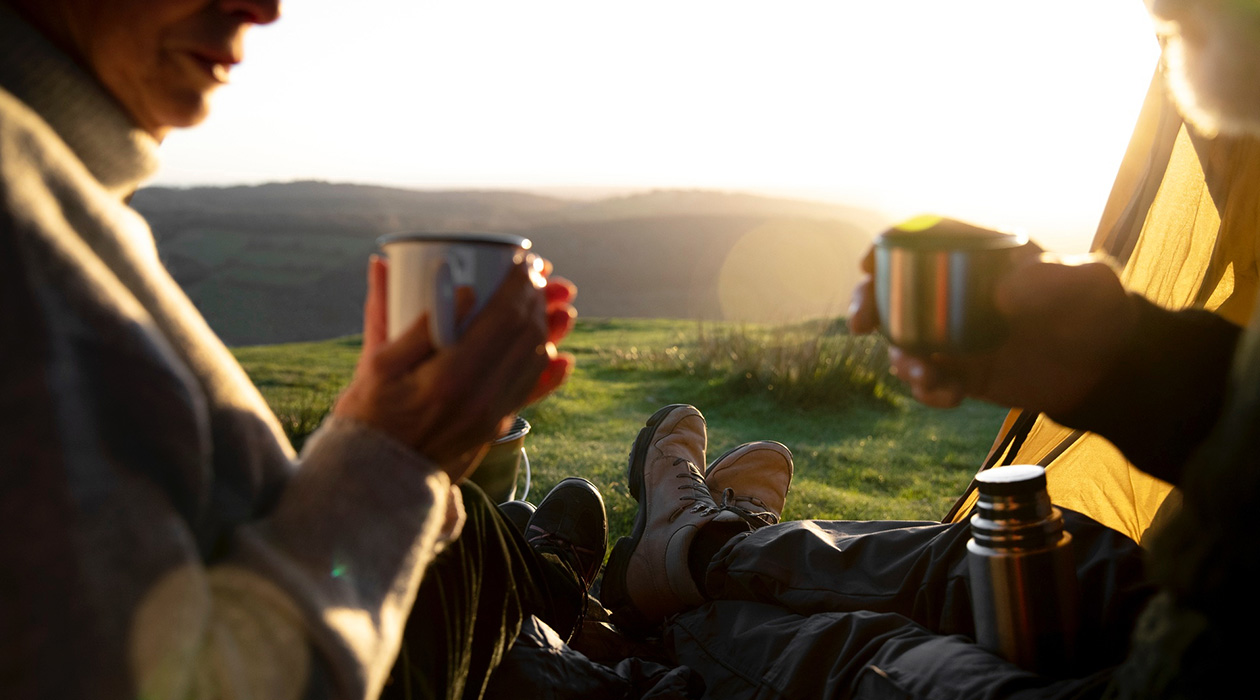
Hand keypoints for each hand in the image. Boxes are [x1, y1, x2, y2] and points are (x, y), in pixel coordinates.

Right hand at [334, 255, 575, 481]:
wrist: (379, 475)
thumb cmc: (370, 414)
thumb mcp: (377, 363)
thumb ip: (396, 315)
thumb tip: (418, 272)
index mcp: (451, 374)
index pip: (504, 316)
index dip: (519, 283)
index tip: (523, 260)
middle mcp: (481, 395)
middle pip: (527, 334)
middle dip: (537, 297)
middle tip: (536, 273)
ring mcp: (493, 414)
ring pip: (536, 359)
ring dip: (547, 325)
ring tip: (550, 300)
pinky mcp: (496, 426)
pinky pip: (532, 389)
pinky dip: (548, 366)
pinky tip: (559, 352)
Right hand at [849, 248, 1138, 414]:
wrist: (1109, 368)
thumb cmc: (1099, 310)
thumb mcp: (1088, 285)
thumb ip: (1052, 280)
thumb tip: (1000, 293)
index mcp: (982, 258)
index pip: (926, 240)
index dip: (889, 247)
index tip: (868, 263)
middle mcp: (959, 293)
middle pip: (897, 290)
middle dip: (869, 304)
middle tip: (862, 324)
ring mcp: (956, 333)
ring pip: (904, 339)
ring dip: (900, 358)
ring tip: (923, 376)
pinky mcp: (962, 371)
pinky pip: (928, 379)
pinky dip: (927, 390)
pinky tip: (947, 397)